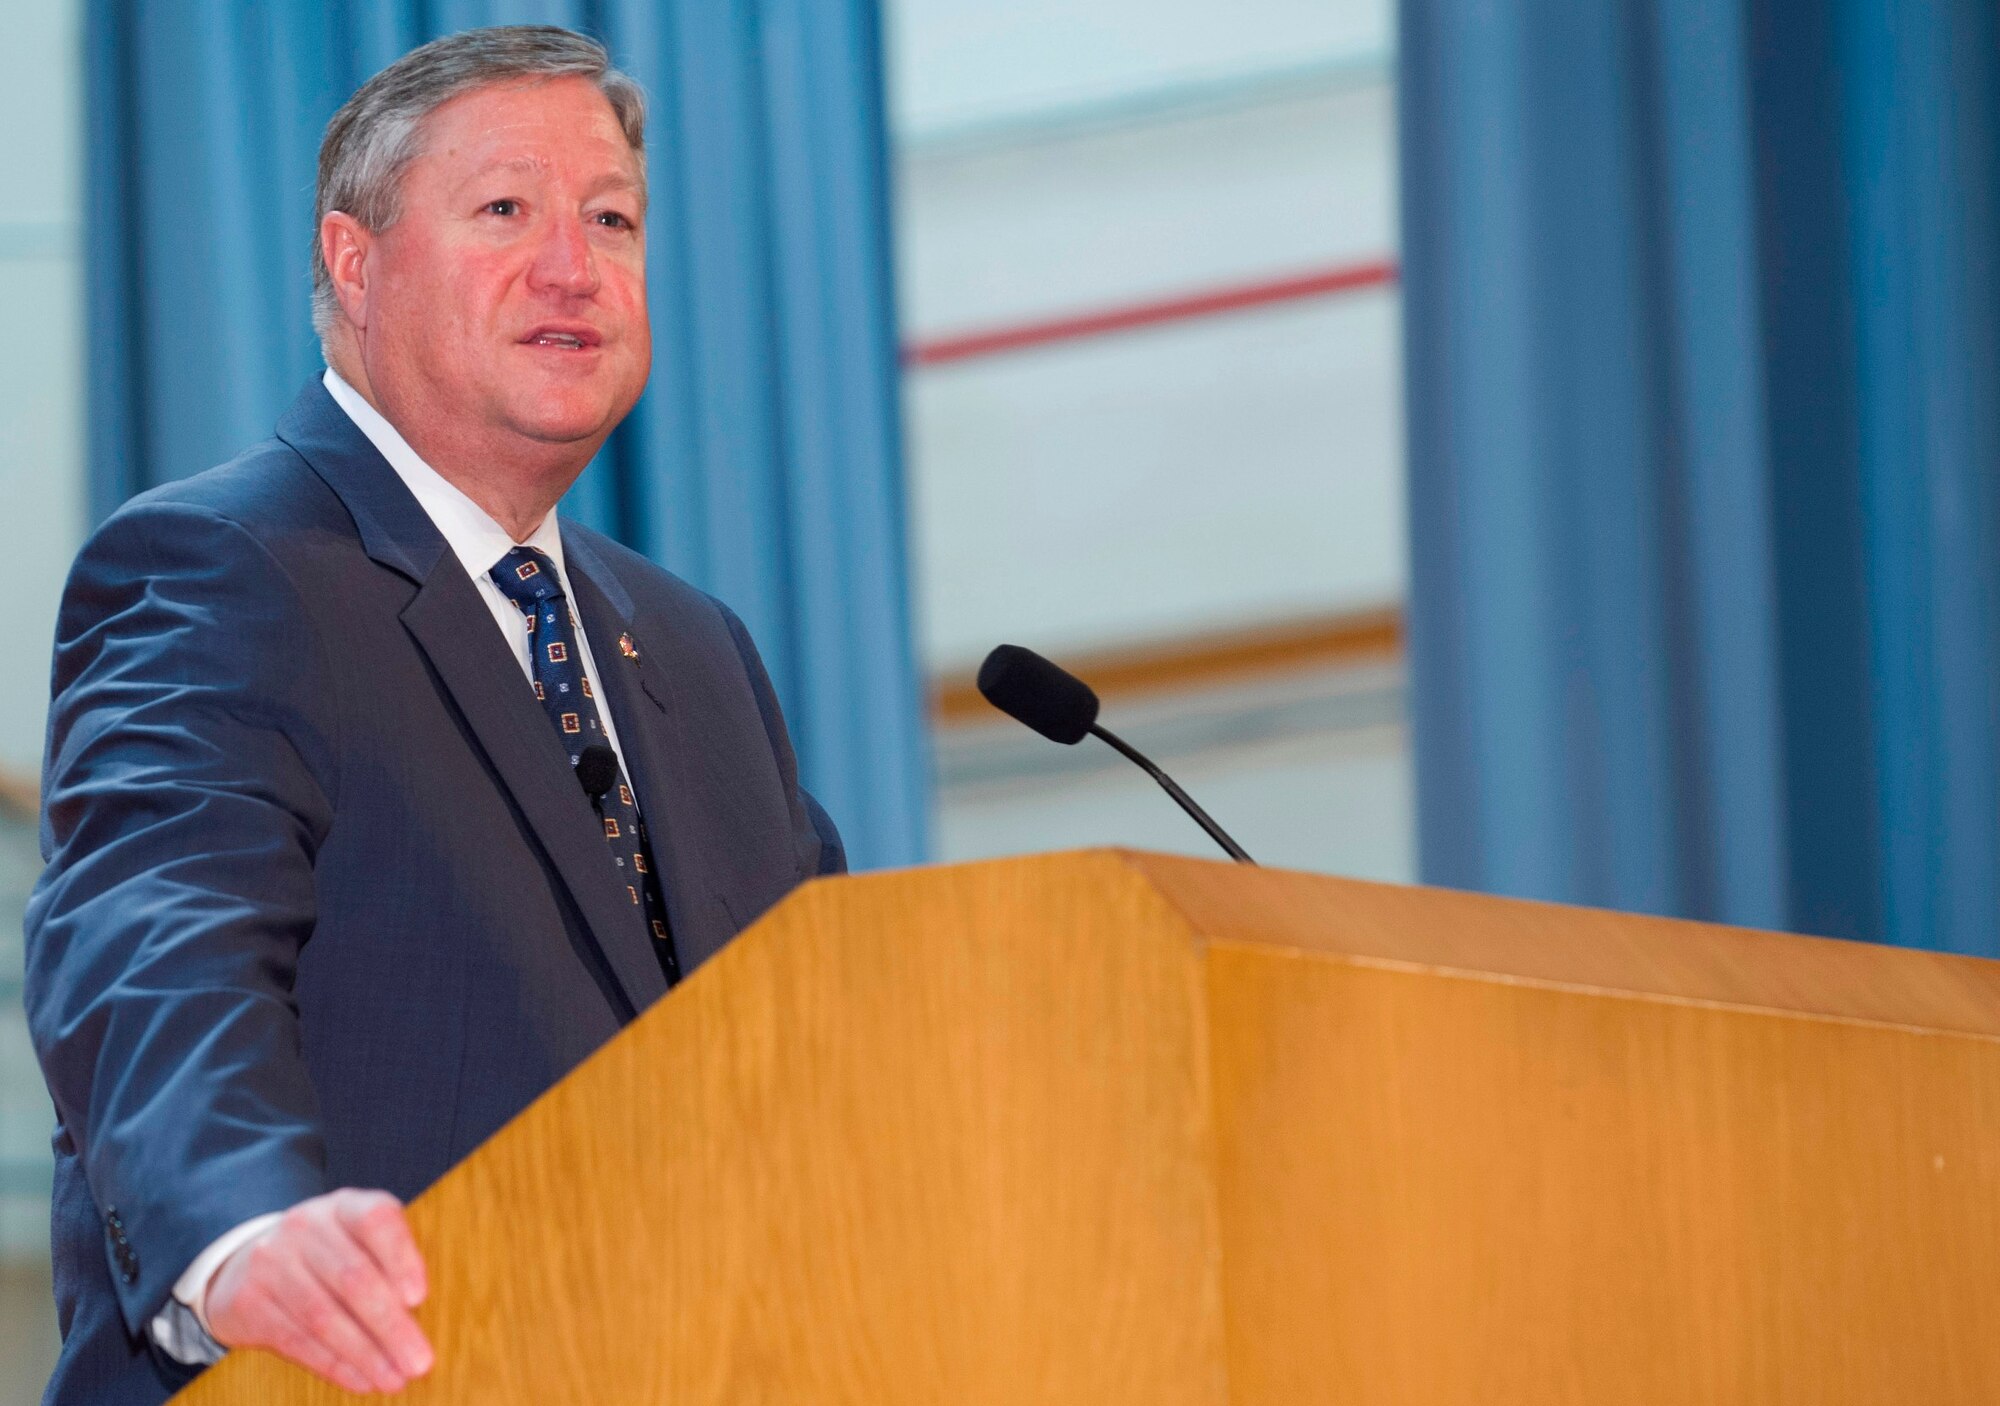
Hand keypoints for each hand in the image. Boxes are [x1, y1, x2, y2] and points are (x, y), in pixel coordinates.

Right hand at [205, 1188, 433, 1393]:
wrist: (247, 1265)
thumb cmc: (330, 1256)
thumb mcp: (359, 1242)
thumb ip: (390, 1263)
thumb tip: (420, 1315)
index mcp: (344, 1206)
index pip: (376, 1220)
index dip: (400, 1258)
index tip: (419, 1298)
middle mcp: (305, 1226)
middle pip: (354, 1278)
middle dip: (391, 1326)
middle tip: (419, 1362)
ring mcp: (271, 1261)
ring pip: (324, 1316)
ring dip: (366, 1354)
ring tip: (395, 1379)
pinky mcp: (248, 1301)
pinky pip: (297, 1340)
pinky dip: (334, 1365)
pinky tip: (362, 1381)